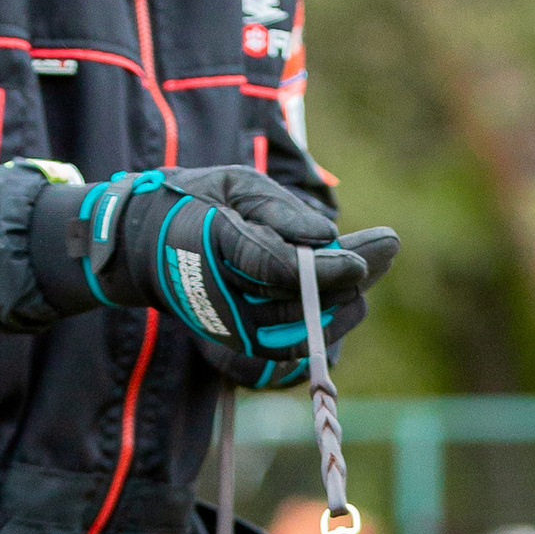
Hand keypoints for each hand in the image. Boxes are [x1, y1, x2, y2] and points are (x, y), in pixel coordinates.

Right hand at [35, 168, 396, 384]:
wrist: (148, 248)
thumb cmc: (199, 204)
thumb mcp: (235, 184)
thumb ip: (280, 208)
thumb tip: (328, 237)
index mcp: (214, 248)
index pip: (278, 270)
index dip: (326, 268)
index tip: (370, 255)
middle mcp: (221, 299)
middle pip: (300, 305)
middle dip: (349, 279)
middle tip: (386, 248)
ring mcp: (231, 331)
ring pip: (304, 334)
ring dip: (346, 304)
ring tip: (369, 265)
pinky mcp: (242, 348)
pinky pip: (296, 349)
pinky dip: (328, 324)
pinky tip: (349, 294)